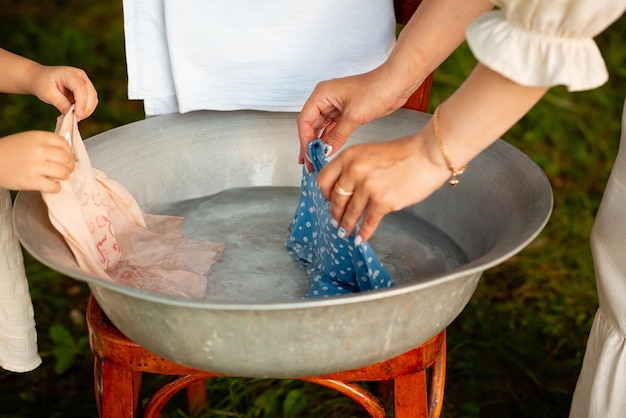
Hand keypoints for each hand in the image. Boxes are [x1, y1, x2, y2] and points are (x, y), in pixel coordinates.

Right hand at [0, 131, 75, 192]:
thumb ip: (46, 144)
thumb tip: (68, 154)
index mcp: (39, 137)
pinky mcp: (31, 181)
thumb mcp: (28, 139)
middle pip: (67, 159)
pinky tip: (50, 185)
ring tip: (58, 177)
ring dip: (64, 177)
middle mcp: (39, 150)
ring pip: (64, 173)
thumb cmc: (10, 151)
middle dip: (69, 166)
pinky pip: (54, 187)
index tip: (66, 157)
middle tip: (66, 169)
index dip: (68, 152)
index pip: (64, 143)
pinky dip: (55, 188)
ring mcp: (36, 166)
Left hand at [29, 64, 97, 120]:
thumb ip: (60, 103)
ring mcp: (84, 82)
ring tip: (75, 117)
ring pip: (93, 98)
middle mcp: (80, 76)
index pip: (81, 89)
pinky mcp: (85, 89)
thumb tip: (70, 115)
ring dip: (87, 110)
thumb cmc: (41, 83)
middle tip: (76, 119)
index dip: (81, 103)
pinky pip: (90, 100)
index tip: (77, 115)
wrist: (39, 78)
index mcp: (70, 73)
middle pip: (91, 94)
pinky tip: (76, 113)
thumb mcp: (47, 94)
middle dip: (86, 108)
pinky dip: (86, 108)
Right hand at [297, 68, 412, 171]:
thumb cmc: (377, 88)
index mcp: (322, 94)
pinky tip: (328, 150)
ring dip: (319, 143)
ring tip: (316, 159)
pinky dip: (329, 140)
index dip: (305, 140)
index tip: (308, 155)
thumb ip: (336, 135)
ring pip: (321, 128)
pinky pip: (332, 129)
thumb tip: (325, 150)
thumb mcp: (353, 116)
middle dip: (309, 144)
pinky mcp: (346, 113)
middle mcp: (326, 99)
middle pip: (310, 125)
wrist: (397, 84)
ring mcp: (336, 106)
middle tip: (309, 162)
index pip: (305, 120)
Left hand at [317, 130, 449, 243]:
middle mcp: (355, 171)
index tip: (327, 200)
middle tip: (335, 220)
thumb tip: (345, 188)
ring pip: (350, 213)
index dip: (324, 194)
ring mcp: (368, 187)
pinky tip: (361, 238)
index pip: (323, 180)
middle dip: (335, 213)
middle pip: (335, 199)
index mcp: (349, 156)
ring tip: (345, 231)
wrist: (428, 155)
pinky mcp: (383, 202)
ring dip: (346, 225)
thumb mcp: (370, 152)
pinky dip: (364, 233)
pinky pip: (368, 222)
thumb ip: (354, 167)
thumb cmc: (404, 153)